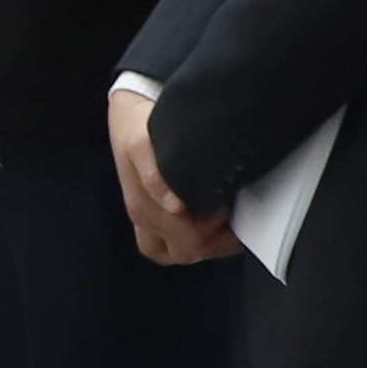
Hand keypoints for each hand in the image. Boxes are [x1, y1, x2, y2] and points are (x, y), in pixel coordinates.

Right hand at [108, 83, 236, 267]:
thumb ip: (154, 174)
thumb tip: (174, 207)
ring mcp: (149, 221)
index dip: (215, 230)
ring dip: (208, 244)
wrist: (127, 114)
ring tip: (230, 224)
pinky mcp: (156, 216)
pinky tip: (216, 224)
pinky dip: (199, 241)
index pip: (189, 239)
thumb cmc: (139, 127)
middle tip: (239, 219)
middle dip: (215, 242)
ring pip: (181, 253)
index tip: (229, 206)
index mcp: (145, 208)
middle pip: (187, 251)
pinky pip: (175, 246)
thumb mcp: (141, 142)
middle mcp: (146, 220)